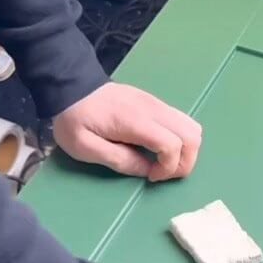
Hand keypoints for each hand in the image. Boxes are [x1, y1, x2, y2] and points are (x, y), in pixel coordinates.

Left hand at [53, 82, 201, 181]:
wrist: (70, 85)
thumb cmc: (74, 119)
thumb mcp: (84, 147)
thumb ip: (119, 160)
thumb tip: (147, 170)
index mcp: (135, 121)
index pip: (172, 144)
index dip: (169, 167)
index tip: (151, 176)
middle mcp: (153, 109)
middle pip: (192, 136)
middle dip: (185, 162)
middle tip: (164, 173)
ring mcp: (157, 103)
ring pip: (193, 127)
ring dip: (187, 150)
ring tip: (166, 162)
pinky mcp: (156, 103)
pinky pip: (182, 121)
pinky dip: (181, 140)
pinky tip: (162, 149)